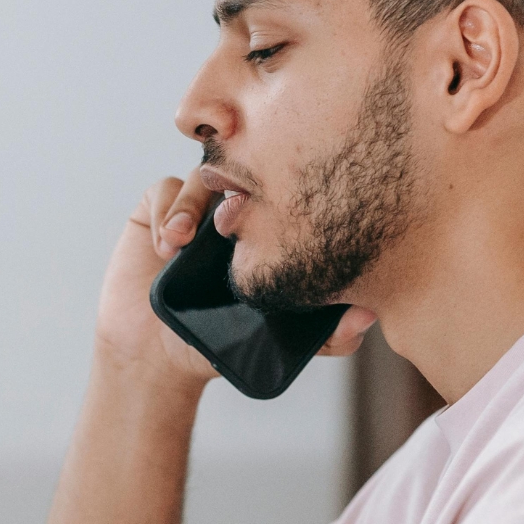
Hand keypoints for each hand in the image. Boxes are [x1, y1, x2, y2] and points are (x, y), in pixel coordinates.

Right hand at [94, 174, 376, 387]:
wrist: (156, 354)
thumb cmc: (218, 342)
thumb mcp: (275, 342)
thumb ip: (324, 337)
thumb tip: (367, 318)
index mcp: (271, 228)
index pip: (286, 192)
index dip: (285, 193)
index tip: (280, 222)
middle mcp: (237, 207)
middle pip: (246, 169)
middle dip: (237, 186)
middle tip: (229, 222)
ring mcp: (198, 204)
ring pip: (204, 175)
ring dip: (192, 204)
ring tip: (182, 242)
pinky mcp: (157, 206)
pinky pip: (164, 190)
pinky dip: (166, 213)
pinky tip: (166, 247)